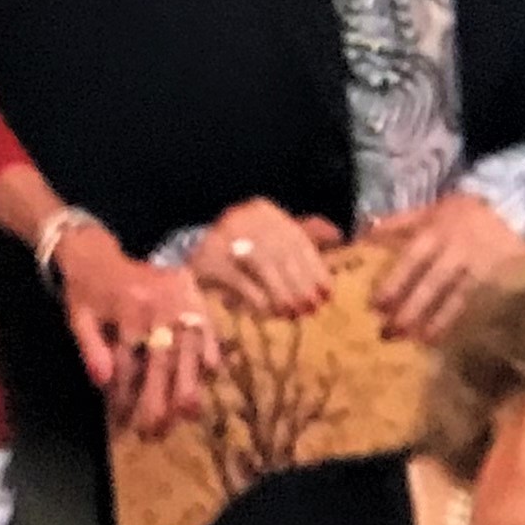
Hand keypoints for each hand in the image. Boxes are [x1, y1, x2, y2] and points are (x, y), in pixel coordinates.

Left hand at [56, 232, 216, 434]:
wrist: (96, 253)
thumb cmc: (86, 292)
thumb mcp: (78, 319)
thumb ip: (91, 348)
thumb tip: (103, 381)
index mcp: (126, 310)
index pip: (130, 363)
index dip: (128, 396)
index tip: (128, 424)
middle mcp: (156, 305)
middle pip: (163, 360)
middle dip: (164, 399)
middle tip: (161, 429)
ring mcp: (177, 297)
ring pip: (188, 347)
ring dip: (190, 382)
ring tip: (191, 413)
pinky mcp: (190, 292)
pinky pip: (206, 324)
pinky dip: (210, 348)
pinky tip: (211, 372)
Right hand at [187, 202, 340, 318]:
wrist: (185, 249)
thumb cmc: (238, 249)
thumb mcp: (270, 238)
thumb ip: (304, 236)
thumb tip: (338, 235)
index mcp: (264, 210)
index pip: (295, 238)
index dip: (315, 267)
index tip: (327, 292)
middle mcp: (245, 217)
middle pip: (281, 252)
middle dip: (301, 284)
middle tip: (312, 308)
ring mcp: (224, 236)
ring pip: (264, 265)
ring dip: (283, 293)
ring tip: (293, 313)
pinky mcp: (208, 259)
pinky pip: (240, 281)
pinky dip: (258, 298)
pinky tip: (269, 312)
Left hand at [361, 194, 524, 344]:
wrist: (514, 210)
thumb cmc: (465, 213)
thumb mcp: (431, 210)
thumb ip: (400, 223)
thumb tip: (366, 233)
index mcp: (437, 231)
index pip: (411, 260)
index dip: (393, 283)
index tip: (375, 306)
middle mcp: (457, 250)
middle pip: (432, 284)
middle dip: (410, 310)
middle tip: (389, 333)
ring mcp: (480, 267)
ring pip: (456, 298)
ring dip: (436, 322)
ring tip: (419, 341)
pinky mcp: (498, 280)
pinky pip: (476, 304)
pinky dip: (460, 321)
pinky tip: (447, 337)